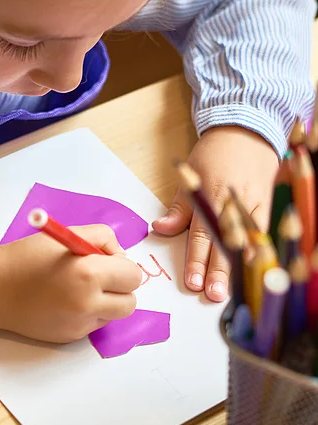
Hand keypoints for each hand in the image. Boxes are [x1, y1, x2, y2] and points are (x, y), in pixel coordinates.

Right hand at [0, 225, 141, 342]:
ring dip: (106, 302)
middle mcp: (87, 304)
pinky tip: (65, 302)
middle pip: (130, 302)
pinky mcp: (70, 337)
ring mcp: (79, 325)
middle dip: (120, 288)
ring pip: (113, 315)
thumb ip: (102, 239)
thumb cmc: (26, 258)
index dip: (122, 265)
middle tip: (100, 277)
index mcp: (88, 274)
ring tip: (80, 290)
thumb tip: (120, 256)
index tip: (107, 261)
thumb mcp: (66, 234)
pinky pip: (93, 325)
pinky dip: (87, 313)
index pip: (133, 275)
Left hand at [153, 126, 278, 301]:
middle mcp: (230, 204)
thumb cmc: (213, 155)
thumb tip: (159, 230)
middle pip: (223, 243)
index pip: (201, 236)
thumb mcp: (188, 178)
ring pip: (244, 241)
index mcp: (207, 198)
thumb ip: (178, 210)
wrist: (246, 130)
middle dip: (218, 271)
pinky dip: (257, 251)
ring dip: (238, 267)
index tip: (193, 282)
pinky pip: (261, 232)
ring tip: (232, 290)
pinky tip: (253, 269)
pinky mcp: (265, 204)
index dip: (197, 261)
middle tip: (212, 294)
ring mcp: (250, 205)